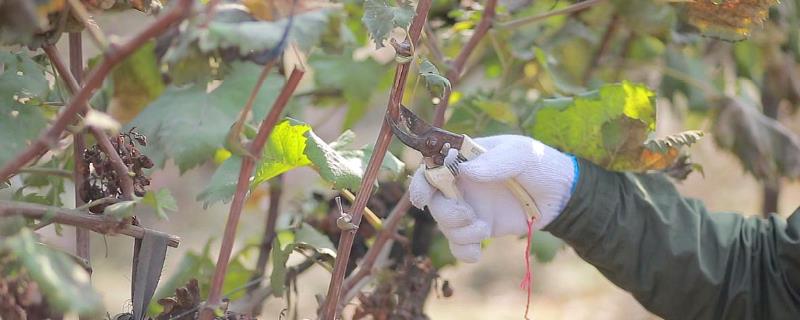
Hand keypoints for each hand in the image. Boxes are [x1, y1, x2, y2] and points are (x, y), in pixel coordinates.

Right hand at [409, 135, 576, 261]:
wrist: (561, 194)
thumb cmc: (539, 164)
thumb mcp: (521, 154)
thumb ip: (495, 161)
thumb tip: (465, 172)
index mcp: (465, 159)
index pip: (431, 168)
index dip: (422, 182)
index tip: (424, 196)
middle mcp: (461, 183)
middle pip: (433, 200)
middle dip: (445, 212)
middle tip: (466, 215)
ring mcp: (469, 207)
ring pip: (444, 224)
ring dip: (459, 231)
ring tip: (484, 228)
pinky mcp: (480, 228)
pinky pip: (459, 245)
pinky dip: (464, 251)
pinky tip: (478, 252)